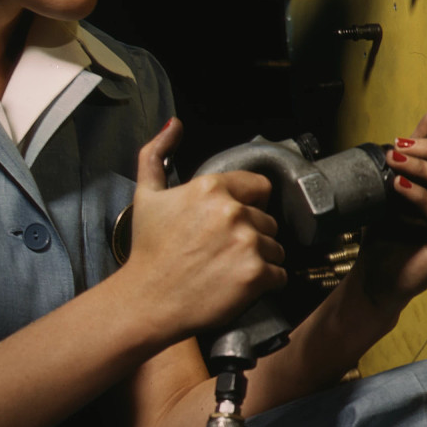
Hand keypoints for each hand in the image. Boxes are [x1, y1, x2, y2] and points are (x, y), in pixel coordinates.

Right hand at [122, 118, 288, 340]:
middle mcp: (233, 211)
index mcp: (211, 188)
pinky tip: (238, 285)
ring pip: (276, 247)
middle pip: (268, 219)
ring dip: (260, 259)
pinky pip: (280, 275)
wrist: (147, 301)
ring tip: (230, 269)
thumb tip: (173, 125)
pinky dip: (266, 282)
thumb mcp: (146, 195)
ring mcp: (247, 243)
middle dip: (252, 234)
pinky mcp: (256, 275)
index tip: (231, 224)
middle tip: (224, 251)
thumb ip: (157, 154)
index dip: (248, 205)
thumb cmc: (148, 251)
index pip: (259, 187)